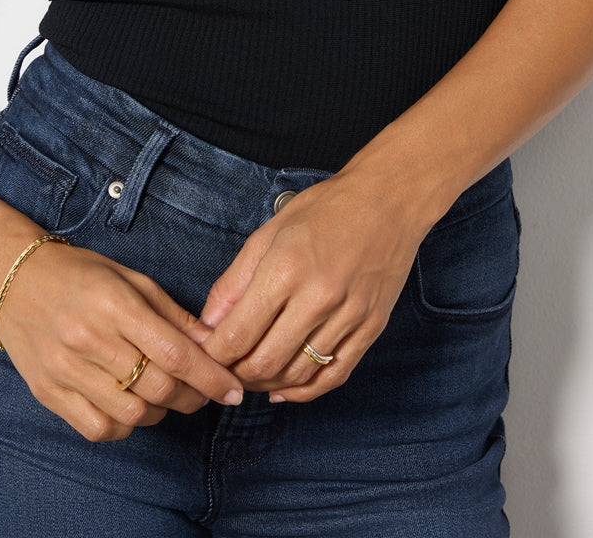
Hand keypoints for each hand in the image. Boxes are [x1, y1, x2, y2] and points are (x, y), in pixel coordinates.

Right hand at [0, 242, 244, 440]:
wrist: (15, 280)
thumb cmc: (80, 274)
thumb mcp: (131, 279)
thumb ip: (172, 315)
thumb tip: (213, 343)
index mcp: (114, 304)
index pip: (174, 353)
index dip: (211, 377)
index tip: (233, 389)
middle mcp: (89, 338)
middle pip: (158, 386)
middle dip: (192, 396)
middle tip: (203, 392)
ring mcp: (66, 369)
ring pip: (132, 413)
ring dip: (161, 411)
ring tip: (166, 396)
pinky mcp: (49, 392)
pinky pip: (99, 427)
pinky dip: (124, 425)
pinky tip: (130, 405)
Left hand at [193, 170, 425, 402]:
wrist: (388, 200)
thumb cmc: (325, 209)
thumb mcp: (268, 233)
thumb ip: (234, 281)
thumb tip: (209, 324)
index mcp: (285, 268)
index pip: (236, 335)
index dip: (213, 355)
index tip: (205, 356)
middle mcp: (317, 298)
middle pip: (264, 363)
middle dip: (236, 375)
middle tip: (225, 371)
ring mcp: (348, 317)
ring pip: (297, 376)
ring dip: (267, 385)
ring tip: (252, 377)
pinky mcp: (371, 328)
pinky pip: (333, 376)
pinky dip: (305, 392)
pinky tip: (285, 389)